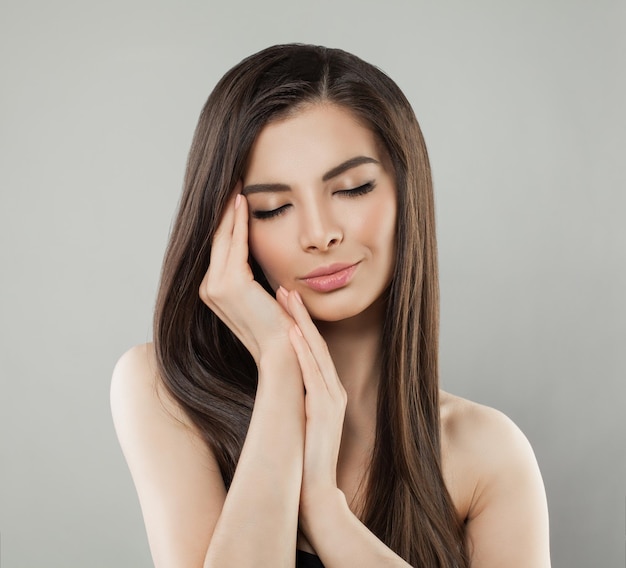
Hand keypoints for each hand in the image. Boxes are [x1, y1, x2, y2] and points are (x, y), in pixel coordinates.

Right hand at [199, 187, 293, 362]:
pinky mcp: (229, 284)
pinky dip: (239, 221)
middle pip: (217, 238)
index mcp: (215, 290)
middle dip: (224, 208)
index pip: (221, 247)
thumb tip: (261, 252)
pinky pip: (235, 244)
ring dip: (230, 208)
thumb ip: (254, 276)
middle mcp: (209, 288)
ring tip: (236, 184)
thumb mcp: (262, 296)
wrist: (282, 352)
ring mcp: (216, 287)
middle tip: (232, 181)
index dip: (226, 221)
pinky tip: (243, 201)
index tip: (235, 197)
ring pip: (223, 237)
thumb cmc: (279, 327)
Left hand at [276, 287, 346, 518]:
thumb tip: (279, 383)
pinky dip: (304, 352)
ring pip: (316, 352)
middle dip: (300, 314)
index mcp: (326, 391)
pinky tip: (292, 333)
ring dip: (301, 324)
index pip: (311, 350)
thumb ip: (295, 399)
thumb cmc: (303, 458)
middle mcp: (332, 390)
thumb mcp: (300, 420)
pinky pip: (315, 375)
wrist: (314, 493)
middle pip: (315, 344)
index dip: (299, 323)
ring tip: (287, 298)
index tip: (284, 300)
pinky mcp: (327, 411)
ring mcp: (332, 399)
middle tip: (285, 287)